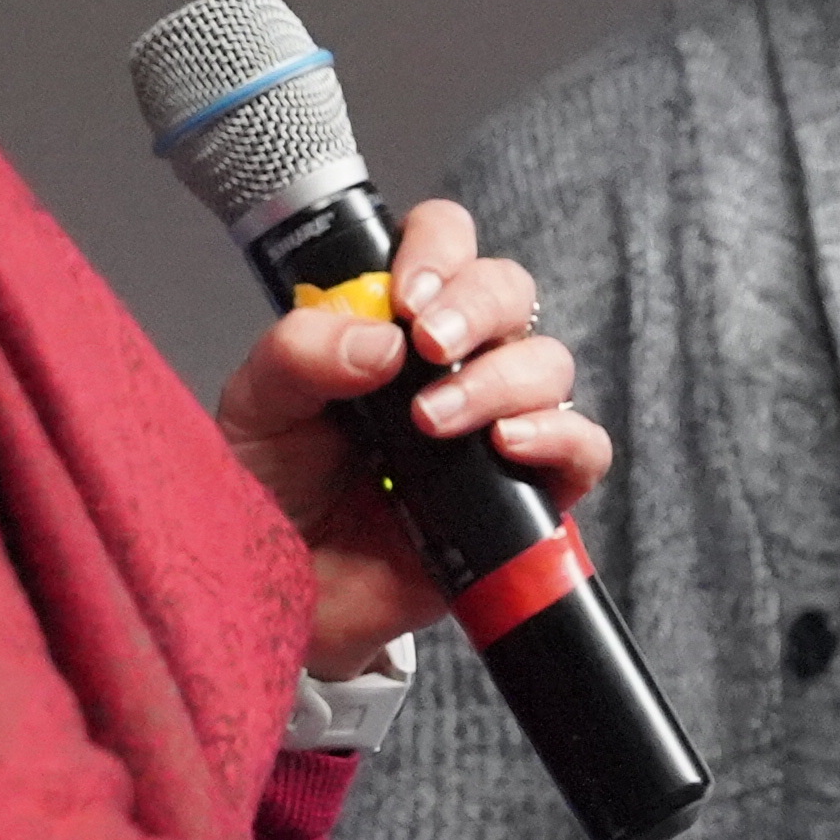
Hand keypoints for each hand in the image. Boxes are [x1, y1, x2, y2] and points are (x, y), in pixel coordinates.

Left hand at [214, 199, 612, 680]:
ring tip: (435, 421)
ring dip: (500, 379)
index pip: (443, 244)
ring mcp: (490, 427)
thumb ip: (299, 355)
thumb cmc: (271, 495)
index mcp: (391, 323)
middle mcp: (451, 364)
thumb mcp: (256, 409)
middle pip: (508, 291)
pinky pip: (583, 449)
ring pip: (547, 364)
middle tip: (429, 345)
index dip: (438, 248)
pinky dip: (560, 436)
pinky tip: (508, 445)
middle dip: (475, 305)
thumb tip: (381, 339)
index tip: (405, 294)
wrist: (281, 595)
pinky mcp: (521, 495)